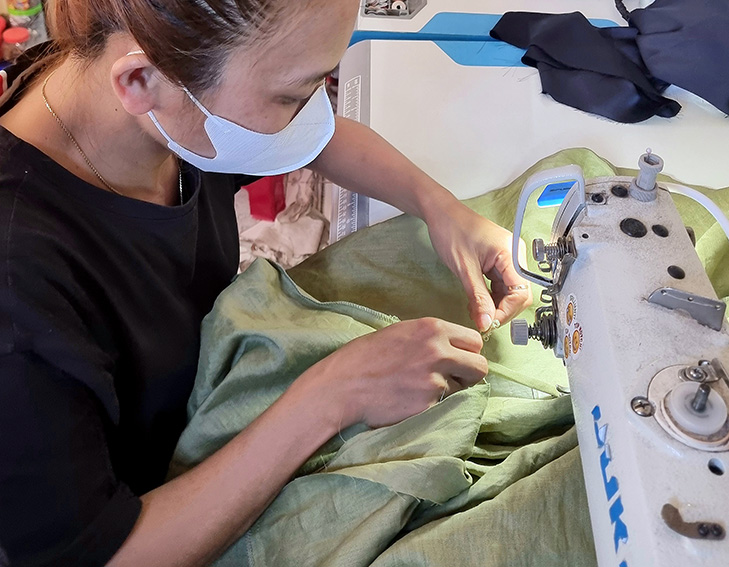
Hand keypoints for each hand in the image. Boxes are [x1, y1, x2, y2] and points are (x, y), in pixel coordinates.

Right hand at [305, 318, 487, 427]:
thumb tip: (453, 349)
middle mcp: (438, 352)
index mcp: (432, 329)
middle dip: (469, 374)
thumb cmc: (363, 357)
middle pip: (480, 367)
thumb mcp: (399, 333)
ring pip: (462, 388)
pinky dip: (430, 405)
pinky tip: (409, 400)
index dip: (467, 352)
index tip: (458, 359)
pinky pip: (442, 405)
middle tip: (452, 378)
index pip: (474, 341)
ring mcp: (434, 381)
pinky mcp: (428, 405)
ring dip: (448, 390)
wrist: (341, 387)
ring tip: (420, 388)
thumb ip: (429, 338)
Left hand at [425, 198, 532, 330]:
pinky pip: (500, 285)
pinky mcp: (498, 262)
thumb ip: (478, 298)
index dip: (506, 311)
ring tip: (474, 310)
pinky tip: (475, 301)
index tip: (488, 322)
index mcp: (511, 253)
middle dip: (501, 310)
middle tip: (481, 320)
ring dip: (494, 305)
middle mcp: (514, 256)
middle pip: (519, 294)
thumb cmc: (451, 231)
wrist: (441, 214)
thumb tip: (487, 323)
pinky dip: (489, 297)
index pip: (521, 293)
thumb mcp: (464, 269)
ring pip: (509, 292)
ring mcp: (507, 259)